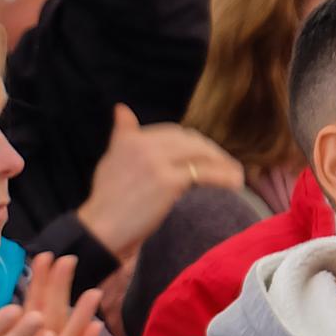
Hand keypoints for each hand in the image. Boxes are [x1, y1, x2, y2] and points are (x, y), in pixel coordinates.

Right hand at [75, 105, 244, 259]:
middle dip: (210, 151)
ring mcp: (157, 162)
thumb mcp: (111, 158)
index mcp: (131, 138)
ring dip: (222, 162)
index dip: (193, 143)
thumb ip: (122, 133)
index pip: (173, 132)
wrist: (101, 227)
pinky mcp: (169, 181)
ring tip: (234, 174)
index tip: (204, 155)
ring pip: (200, 154)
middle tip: (224, 165)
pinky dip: (224, 177)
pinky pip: (205, 173)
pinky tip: (234, 184)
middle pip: (190, 140)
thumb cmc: (107, 198)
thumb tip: (121, 108)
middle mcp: (144, 145)